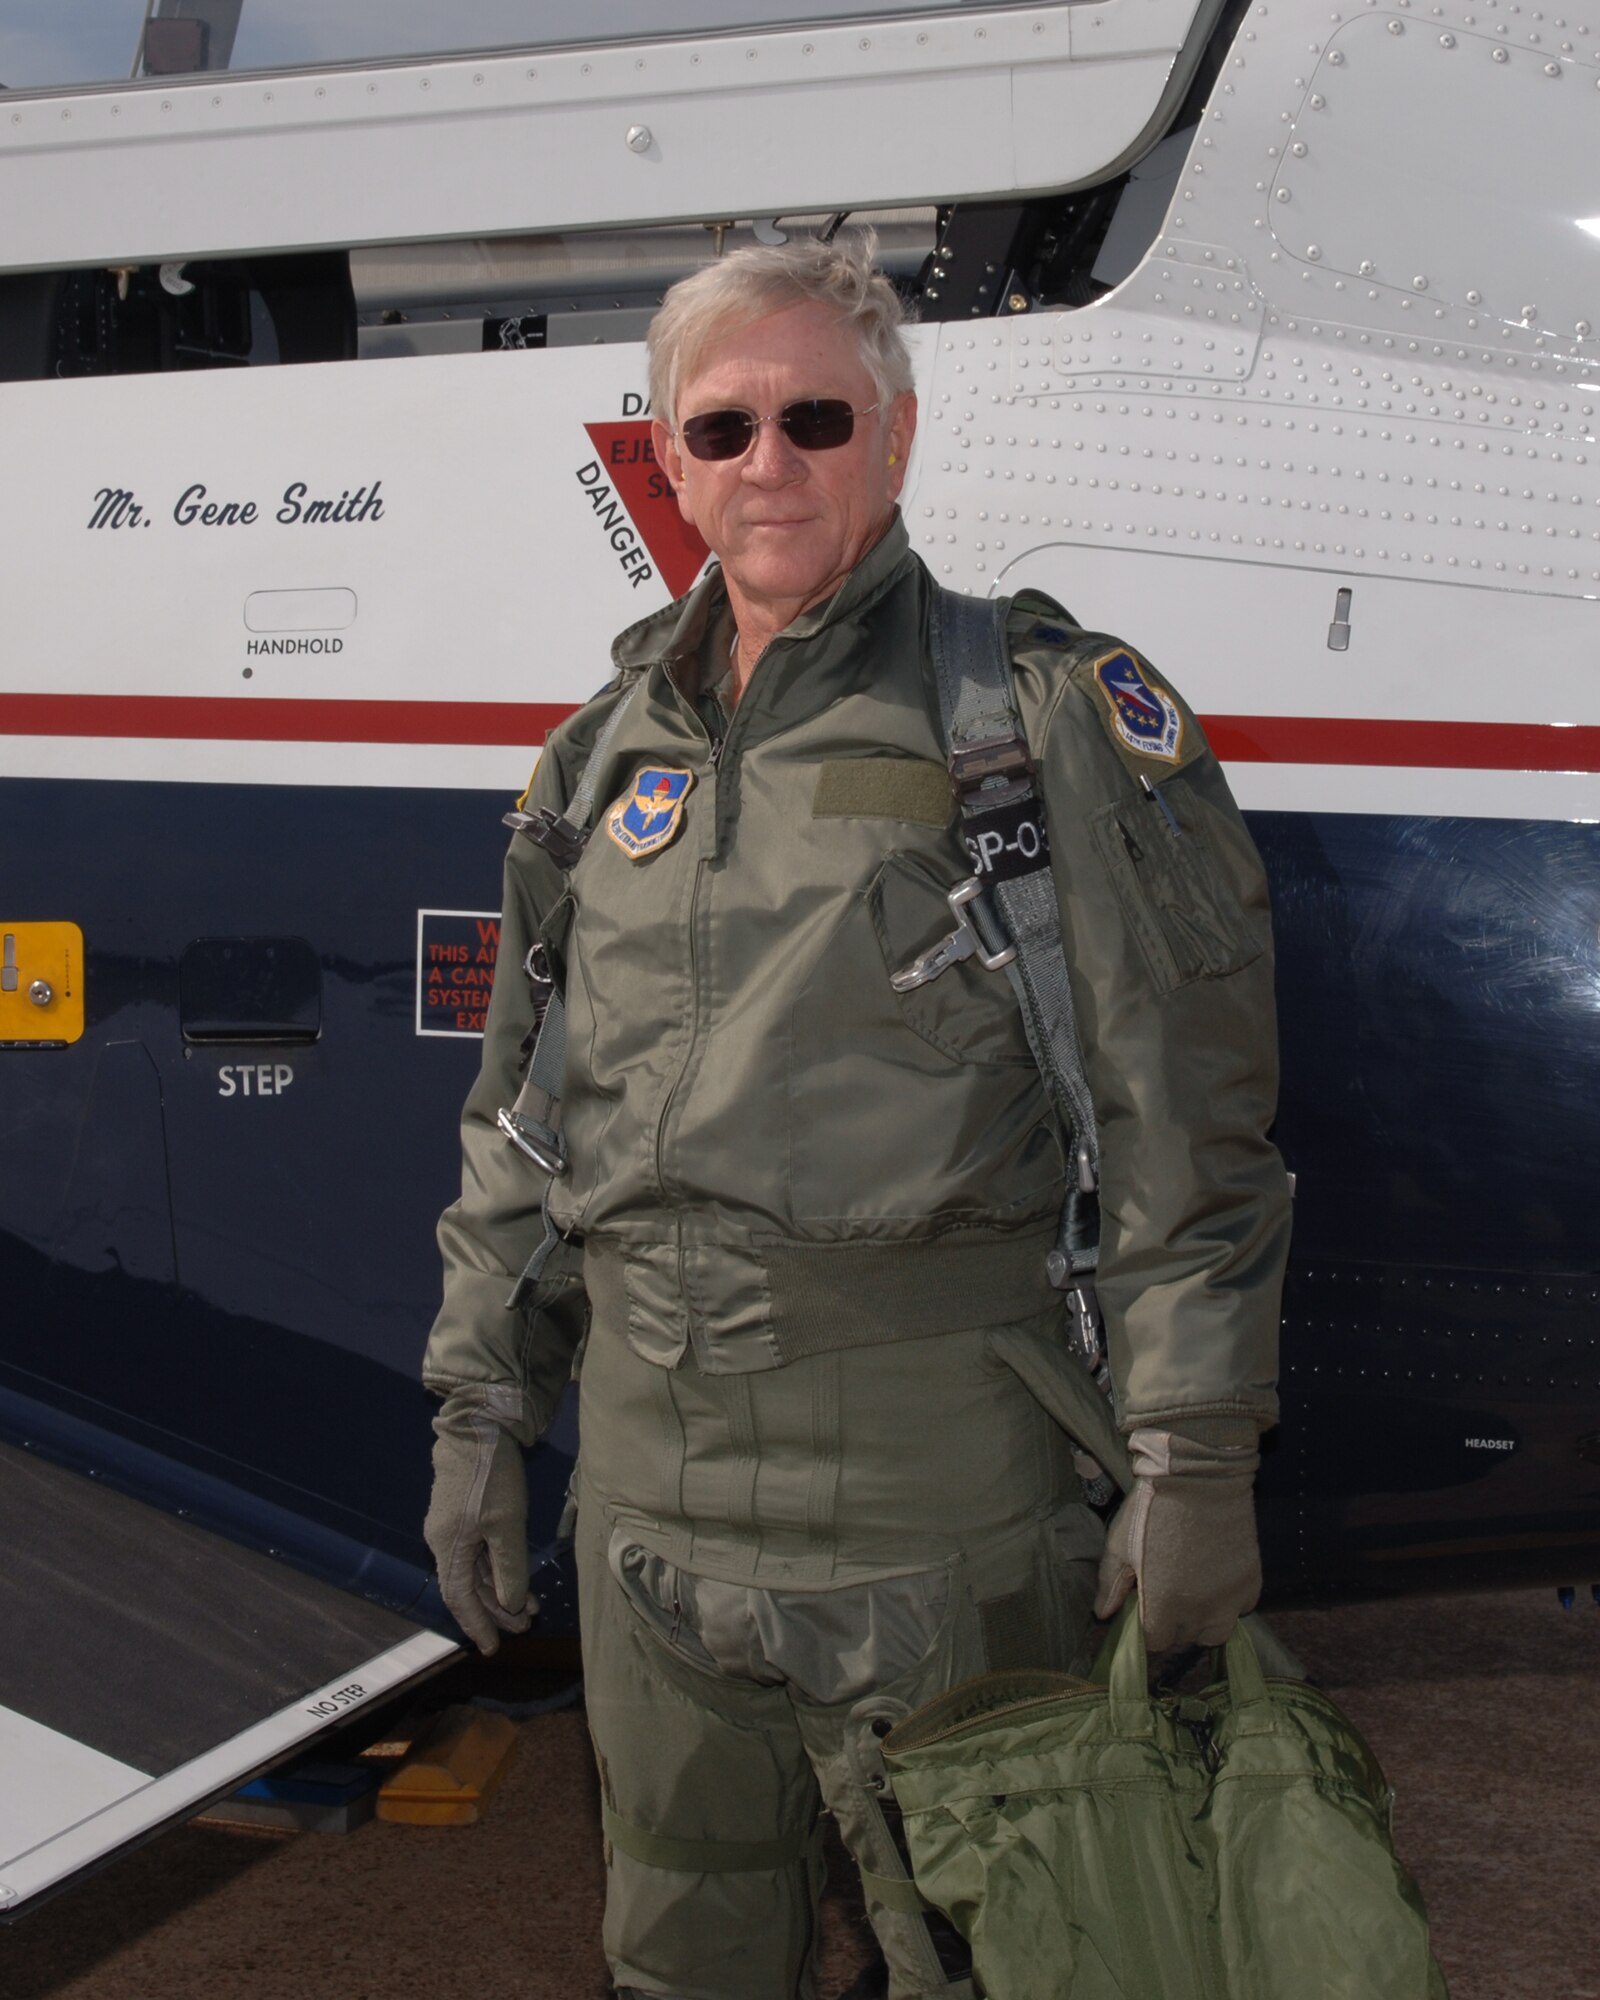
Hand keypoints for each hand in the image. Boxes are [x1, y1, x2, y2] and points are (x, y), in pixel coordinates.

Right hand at [423, 1385, 538, 1654]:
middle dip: (496, 1610)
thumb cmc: (492, 1475)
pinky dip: (497, 1568)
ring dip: (500, 1590)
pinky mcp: (463, 1512)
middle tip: (526, 1626)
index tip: (494, 1648)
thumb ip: (508, 1567)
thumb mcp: (506, 1523)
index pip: (459, 1598)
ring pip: (474, 1570)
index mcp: (448, 1546)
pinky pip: (478, 1552)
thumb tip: (510, 1605)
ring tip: (531, 1606)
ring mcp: (452, 1525)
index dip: (477, 1624)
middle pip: (467, 1587)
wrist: (478, 1426)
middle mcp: (443, 1540)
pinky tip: (517, 1574)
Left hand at [1094, 1421, 1261, 1650]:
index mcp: (1164, 1606)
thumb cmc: (1152, 1508)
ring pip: (1216, 1632)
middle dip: (1172, 1623)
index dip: (1147, 1626)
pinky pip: (1241, 1608)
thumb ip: (1110, 1585)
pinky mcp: (1252, 1582)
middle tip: (1167, 1592)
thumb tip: (1103, 1614)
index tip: (1145, 1607)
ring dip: (1203, 1621)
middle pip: (1185, 1638)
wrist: (1199, 1475)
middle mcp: (1200, 1611)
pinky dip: (1229, 1601)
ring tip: (1192, 1593)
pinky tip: (1216, 1577)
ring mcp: (1230, 1598)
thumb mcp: (1120, 1544)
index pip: (1155, 1642)